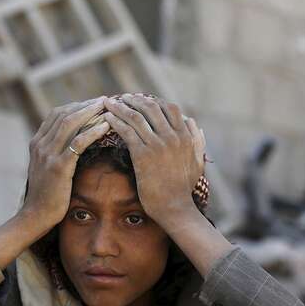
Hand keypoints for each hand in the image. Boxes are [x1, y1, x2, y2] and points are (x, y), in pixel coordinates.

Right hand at [19, 97, 111, 230]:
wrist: (36, 216)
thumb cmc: (46, 195)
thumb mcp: (46, 168)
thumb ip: (55, 153)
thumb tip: (74, 142)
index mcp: (37, 142)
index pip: (57, 114)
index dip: (77, 106)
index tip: (95, 103)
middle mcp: (40, 144)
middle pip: (64, 113)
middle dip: (86, 105)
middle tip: (106, 100)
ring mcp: (48, 155)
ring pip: (70, 123)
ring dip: (91, 112)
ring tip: (108, 107)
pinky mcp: (58, 167)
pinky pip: (77, 143)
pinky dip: (93, 131)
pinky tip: (106, 126)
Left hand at [102, 94, 205, 223]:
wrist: (175, 207)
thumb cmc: (184, 188)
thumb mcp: (197, 161)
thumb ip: (197, 140)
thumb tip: (193, 122)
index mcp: (185, 136)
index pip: (169, 108)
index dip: (154, 100)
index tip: (142, 99)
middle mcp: (172, 137)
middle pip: (151, 107)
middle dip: (135, 99)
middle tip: (123, 98)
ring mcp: (157, 145)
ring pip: (136, 116)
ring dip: (120, 107)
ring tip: (109, 103)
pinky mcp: (143, 155)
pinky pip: (126, 131)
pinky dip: (115, 121)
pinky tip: (106, 117)